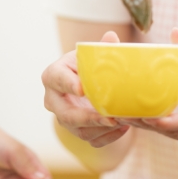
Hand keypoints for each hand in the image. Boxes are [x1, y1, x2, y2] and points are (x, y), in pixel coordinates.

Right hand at [42, 31, 130, 147]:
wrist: (86, 84)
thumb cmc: (86, 66)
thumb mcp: (90, 55)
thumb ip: (101, 48)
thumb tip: (112, 38)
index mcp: (52, 76)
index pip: (56, 79)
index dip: (68, 84)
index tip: (82, 88)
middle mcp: (53, 100)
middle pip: (67, 114)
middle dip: (89, 117)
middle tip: (110, 117)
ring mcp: (63, 120)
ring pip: (80, 131)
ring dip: (103, 129)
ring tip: (124, 122)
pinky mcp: (76, 132)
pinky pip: (93, 141)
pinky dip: (110, 137)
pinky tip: (124, 127)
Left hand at [126, 28, 177, 151]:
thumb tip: (175, 32)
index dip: (168, 122)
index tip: (146, 117)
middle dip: (150, 123)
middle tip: (122, 113)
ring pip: (175, 136)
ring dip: (150, 127)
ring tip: (122, 116)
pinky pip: (177, 135)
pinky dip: (159, 127)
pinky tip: (137, 118)